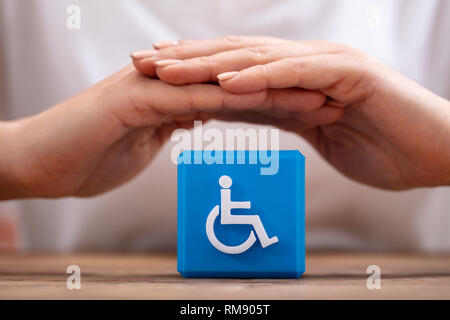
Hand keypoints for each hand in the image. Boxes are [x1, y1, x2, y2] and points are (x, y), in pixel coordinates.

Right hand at [0, 64, 326, 198]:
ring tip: (316, 98)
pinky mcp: (135, 97)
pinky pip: (192, 97)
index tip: (314, 110)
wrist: (41, 161)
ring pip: (224, 84)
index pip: (237, 95)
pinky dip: (229, 100)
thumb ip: (170, 122)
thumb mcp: (142, 139)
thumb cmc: (89, 154)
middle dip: (288, 91)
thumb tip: (193, 115)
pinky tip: (264, 102)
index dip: (278, 101)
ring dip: (272, 91)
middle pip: (240, 84)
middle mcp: (169, 83)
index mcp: (175, 95)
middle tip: (332, 97)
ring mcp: (152, 86)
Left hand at [132, 36, 449, 189]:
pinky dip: (259, 78)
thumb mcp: (314, 129)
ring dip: (210, 64)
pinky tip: (224, 82)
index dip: (192, 70)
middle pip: (234, 57)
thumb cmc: (378, 145)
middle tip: (141, 63)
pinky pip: (295, 75)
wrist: (431, 153)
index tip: (152, 74)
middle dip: (185, 60)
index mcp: (294, 77)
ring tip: (167, 69)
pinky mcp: (348, 76)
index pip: (233, 69)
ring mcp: (326, 65)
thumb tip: (247, 109)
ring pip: (257, 60)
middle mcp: (305, 63)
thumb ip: (282, 112)